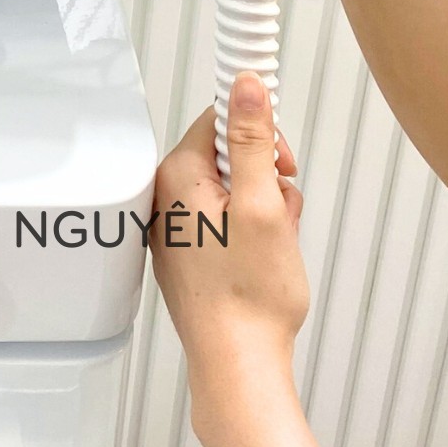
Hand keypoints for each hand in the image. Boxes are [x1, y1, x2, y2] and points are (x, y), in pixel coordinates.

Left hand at [150, 73, 307, 426]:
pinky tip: (260, 262)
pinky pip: (226, 222)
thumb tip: (245, 84)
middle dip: (266, 180)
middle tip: (279, 213)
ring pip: (234, 192)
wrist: (237, 362)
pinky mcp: (189, 251)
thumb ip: (252, 139)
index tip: (281, 160)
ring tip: (272, 245)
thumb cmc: (249, 293)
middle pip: (227, 156)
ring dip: (264, 210)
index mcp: (177, 175)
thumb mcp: (263, 202)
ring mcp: (176, 225)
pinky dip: (251, 234)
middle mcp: (167, 195)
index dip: (259, 136)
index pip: (218, 120)